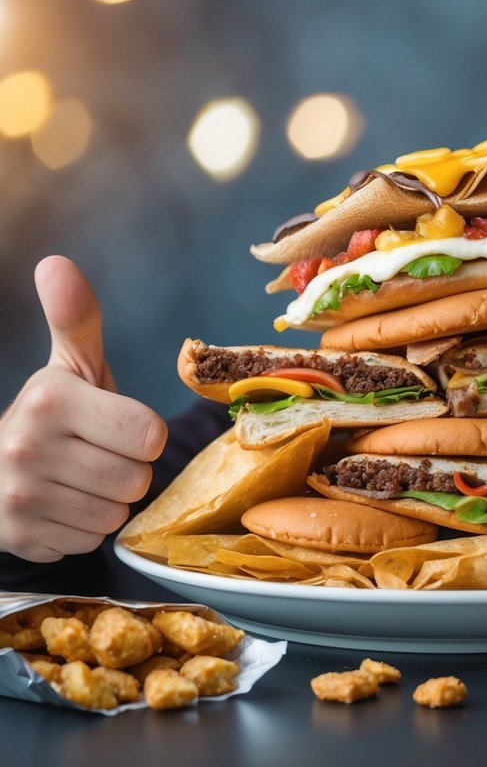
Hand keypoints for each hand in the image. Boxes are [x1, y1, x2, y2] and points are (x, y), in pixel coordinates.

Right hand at [0, 256, 166, 562]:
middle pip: (137, 479)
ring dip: (107, 500)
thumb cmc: (57, 415)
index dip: (143, 435)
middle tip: (96, 454)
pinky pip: (90, 540)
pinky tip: (60, 505)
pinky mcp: (21, 536)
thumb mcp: (71, 366)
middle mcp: (26, 448)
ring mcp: (19, 497)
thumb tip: (56, 264)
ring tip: (78, 479)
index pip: (149, 436)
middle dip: (127, 469)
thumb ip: (76, 319)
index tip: (117, 425)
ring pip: (116, 513)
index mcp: (49, 400)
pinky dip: (83, 527)